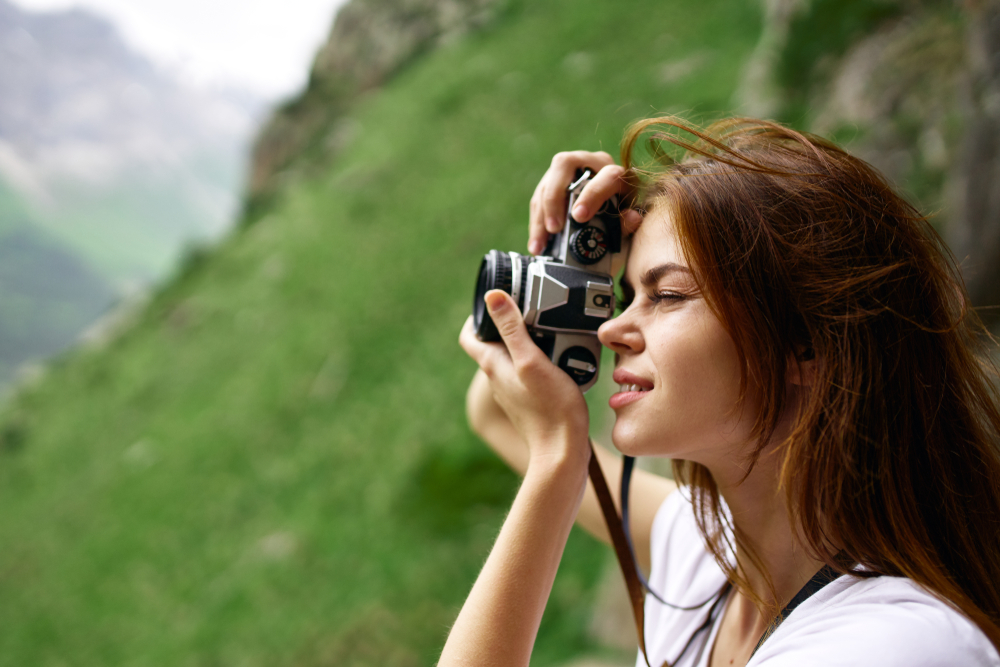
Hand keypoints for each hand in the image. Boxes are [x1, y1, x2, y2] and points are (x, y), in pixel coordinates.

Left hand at [459, 293, 588, 468]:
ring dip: (528, 341)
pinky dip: (540, 360)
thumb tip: (491, 296)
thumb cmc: (550, 408)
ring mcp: (512, 390)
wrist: (563, 450)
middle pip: (493, 343)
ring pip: (513, 357)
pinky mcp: (528, 399)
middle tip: (532, 309)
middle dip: (509, 324)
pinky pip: (528, 372)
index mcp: (492, 365)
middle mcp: (497, 378)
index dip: (476, 315)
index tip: (495, 301)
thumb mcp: (531, 360)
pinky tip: (563, 357)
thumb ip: (512, 329)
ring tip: (553, 330)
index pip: (469, 335)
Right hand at [527, 151, 643, 256]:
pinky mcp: (551, 183)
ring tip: (541, 243)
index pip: (606, 175)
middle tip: (555, 228)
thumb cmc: (619, 223)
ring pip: (547, 183)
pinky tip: (537, 244)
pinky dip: (536, 222)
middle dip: (555, 198)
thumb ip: (628, 223)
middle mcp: (590, 163)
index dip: (592, 195)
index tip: (579, 217)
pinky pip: (538, 198)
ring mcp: (567, 171)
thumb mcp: (626, 227)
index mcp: (615, 172)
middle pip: (565, 164)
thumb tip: (632, 217)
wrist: (608, 225)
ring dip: (541, 215)